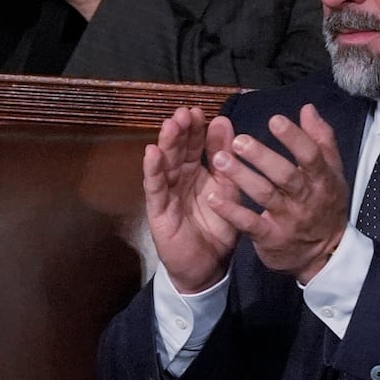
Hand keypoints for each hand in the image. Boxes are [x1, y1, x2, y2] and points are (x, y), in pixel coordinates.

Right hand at [143, 106, 241, 291]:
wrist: (207, 268)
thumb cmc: (217, 231)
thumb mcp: (228, 192)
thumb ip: (226, 163)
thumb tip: (225, 125)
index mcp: (198, 174)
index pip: (197, 146)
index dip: (199, 129)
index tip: (204, 112)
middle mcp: (180, 179)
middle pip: (178, 149)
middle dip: (181, 130)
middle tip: (185, 111)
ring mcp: (167, 193)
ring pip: (165, 163)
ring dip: (166, 143)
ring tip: (171, 124)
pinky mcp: (158, 210)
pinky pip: (154, 187)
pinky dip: (152, 169)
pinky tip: (151, 152)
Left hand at [204, 105, 348, 282]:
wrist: (325, 254)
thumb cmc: (325, 204)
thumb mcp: (331, 172)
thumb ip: (321, 140)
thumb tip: (307, 109)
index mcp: (322, 179)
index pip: (311, 156)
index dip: (294, 138)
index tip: (274, 120)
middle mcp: (306, 198)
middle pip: (286, 175)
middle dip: (263, 157)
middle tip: (239, 140)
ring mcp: (288, 219)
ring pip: (265, 196)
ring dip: (242, 177)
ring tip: (219, 159)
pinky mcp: (270, 237)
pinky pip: (249, 223)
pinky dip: (231, 211)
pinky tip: (212, 197)